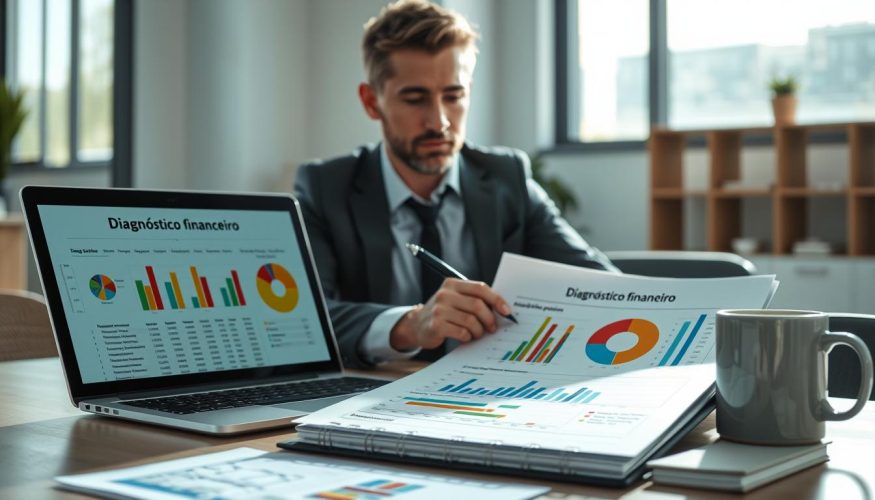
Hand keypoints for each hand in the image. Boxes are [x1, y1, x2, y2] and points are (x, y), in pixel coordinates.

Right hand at [390, 279, 512, 350]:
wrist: (416, 325)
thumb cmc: (444, 313)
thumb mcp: (456, 300)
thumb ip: (474, 299)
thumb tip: (502, 309)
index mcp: (452, 284)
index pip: (480, 288)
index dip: (496, 300)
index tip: (507, 311)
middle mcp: (444, 294)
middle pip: (477, 305)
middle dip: (489, 319)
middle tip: (492, 328)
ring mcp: (439, 309)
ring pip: (471, 321)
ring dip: (479, 331)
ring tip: (477, 334)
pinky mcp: (436, 325)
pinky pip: (461, 332)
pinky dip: (468, 337)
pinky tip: (466, 337)